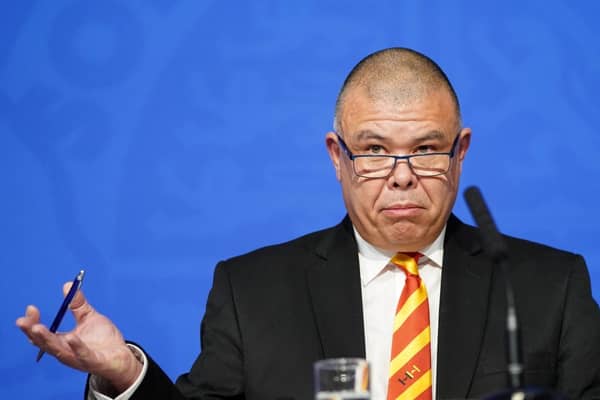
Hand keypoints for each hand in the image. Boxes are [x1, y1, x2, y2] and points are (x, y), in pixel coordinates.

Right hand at [16, 283, 142, 392]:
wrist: (122, 357)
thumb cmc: (103, 340)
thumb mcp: (89, 318)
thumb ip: (78, 304)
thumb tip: (67, 285)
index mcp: (62, 341)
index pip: (41, 334)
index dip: (33, 322)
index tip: (30, 308)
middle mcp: (66, 351)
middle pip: (45, 344)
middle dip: (33, 332)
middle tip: (23, 321)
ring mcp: (78, 358)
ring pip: (59, 351)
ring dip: (48, 340)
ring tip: (38, 328)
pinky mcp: (93, 362)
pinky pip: (83, 355)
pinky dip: (76, 347)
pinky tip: (70, 337)